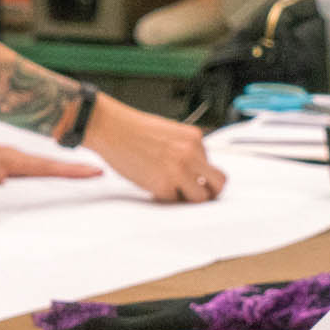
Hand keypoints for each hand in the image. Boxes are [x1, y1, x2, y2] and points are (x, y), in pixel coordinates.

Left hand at [0, 131, 100, 183]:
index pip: (45, 167)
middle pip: (51, 164)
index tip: (93, 171)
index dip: (70, 170)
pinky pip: (32, 165)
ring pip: (42, 164)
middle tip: (99, 172)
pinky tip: (49, 172)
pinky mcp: (5, 159)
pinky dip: (47, 168)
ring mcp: (10, 156)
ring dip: (63, 168)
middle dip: (75, 169)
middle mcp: (14, 156)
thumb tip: (3, 177)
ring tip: (83, 173)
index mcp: (10, 160)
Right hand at [83, 94, 227, 201]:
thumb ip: (185, 149)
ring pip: (200, 198)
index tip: (196, 180)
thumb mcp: (170, 132)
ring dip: (188, 198)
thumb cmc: (134, 129)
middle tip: (199, 195)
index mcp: (195, 139)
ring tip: (173, 193)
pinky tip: (153, 186)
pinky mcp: (163, 185)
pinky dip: (164, 197)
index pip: (211, 164)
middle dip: (211, 192)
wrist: (111, 128)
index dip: (202, 175)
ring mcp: (179, 171)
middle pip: (218, 183)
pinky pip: (173, 200)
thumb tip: (193, 169)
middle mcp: (192, 154)